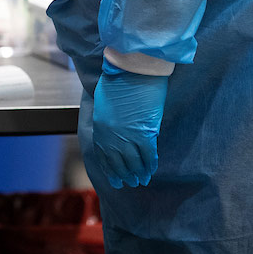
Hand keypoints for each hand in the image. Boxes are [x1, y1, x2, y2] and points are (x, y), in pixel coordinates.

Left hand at [92, 62, 168, 188]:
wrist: (131, 70)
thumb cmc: (118, 80)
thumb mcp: (106, 103)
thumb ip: (109, 120)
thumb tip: (116, 130)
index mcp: (100, 128)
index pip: (104, 155)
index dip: (110, 169)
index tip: (115, 178)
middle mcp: (112, 137)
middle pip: (118, 162)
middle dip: (124, 175)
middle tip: (129, 183)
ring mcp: (128, 137)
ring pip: (134, 162)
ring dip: (138, 173)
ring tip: (142, 180)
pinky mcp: (144, 134)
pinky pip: (148, 155)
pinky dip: (151, 164)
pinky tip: (152, 169)